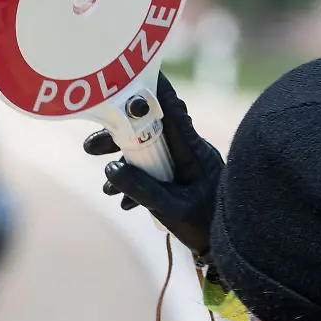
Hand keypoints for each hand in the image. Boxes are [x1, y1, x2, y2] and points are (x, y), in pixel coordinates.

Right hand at [83, 72, 223, 255]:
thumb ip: (141, 189)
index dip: (151, 90)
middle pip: (148, 131)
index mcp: (192, 151)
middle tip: (89, 148)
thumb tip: (111, 168)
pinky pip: (154, 172)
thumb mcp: (170, 209)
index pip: (170, 111)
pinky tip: (124, 203)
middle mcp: (189, 151)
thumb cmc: (208, 226)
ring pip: (148, 153)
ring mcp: (185, 165)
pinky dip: (136, 183)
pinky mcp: (182, 178)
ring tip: (105, 190)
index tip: (130, 72)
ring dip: (123, 166)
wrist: (232, 248)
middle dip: (117, 138)